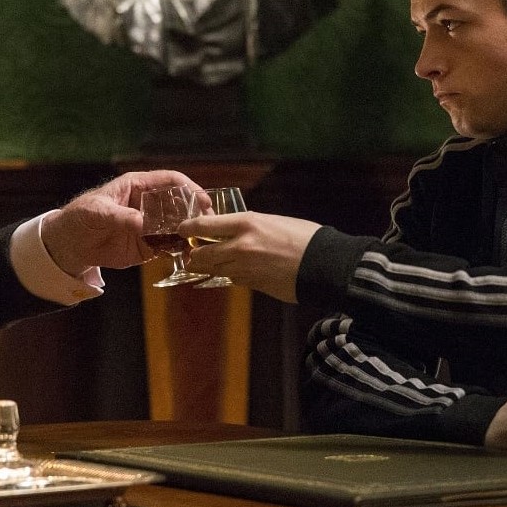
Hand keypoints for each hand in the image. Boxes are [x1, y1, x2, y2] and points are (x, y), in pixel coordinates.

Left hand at [40, 170, 204, 274]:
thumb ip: (120, 216)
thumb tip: (142, 223)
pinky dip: (180, 251)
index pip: (170, 181)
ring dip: (190, 233)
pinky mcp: (148, 246)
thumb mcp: (96, 212)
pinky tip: (189, 256)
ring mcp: (151, 226)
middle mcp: (149, 204)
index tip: (203, 200)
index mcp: (138, 186)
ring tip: (202, 243)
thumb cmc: (80, 217)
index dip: (189, 188)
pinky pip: (169, 247)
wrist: (69, 244)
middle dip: (197, 212)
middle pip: (181, 204)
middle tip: (208, 225)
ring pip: (179, 227)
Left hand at [174, 211, 322, 302]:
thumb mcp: (273, 221)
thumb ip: (250, 225)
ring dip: (210, 266)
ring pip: (214, 270)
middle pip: (201, 254)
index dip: (188, 228)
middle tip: (193, 251)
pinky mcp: (252, 285)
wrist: (323, 265)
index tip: (182, 228)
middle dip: (194, 254)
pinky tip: (235, 271)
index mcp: (246, 224)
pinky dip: (230, 275)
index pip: (203, 225)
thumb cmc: (304, 237)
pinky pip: (232, 279)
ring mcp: (244, 269)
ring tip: (208, 262)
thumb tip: (234, 231)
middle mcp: (239, 247)